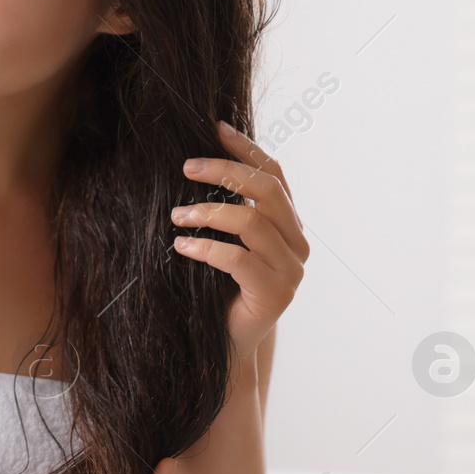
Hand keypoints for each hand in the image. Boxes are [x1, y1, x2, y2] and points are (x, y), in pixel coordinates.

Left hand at [172, 120, 308, 365]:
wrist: (227, 345)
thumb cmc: (219, 289)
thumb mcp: (225, 241)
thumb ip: (226, 209)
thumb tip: (197, 161)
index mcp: (288, 225)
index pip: (274, 174)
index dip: (247, 148)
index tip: (215, 128)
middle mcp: (297, 244)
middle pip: (266, 190)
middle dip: (225, 172)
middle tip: (187, 166)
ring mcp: (291, 270)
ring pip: (251, 222)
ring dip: (208, 212)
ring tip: (176, 215)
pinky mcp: (275, 295)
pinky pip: (239, 259)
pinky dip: (206, 247)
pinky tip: (181, 246)